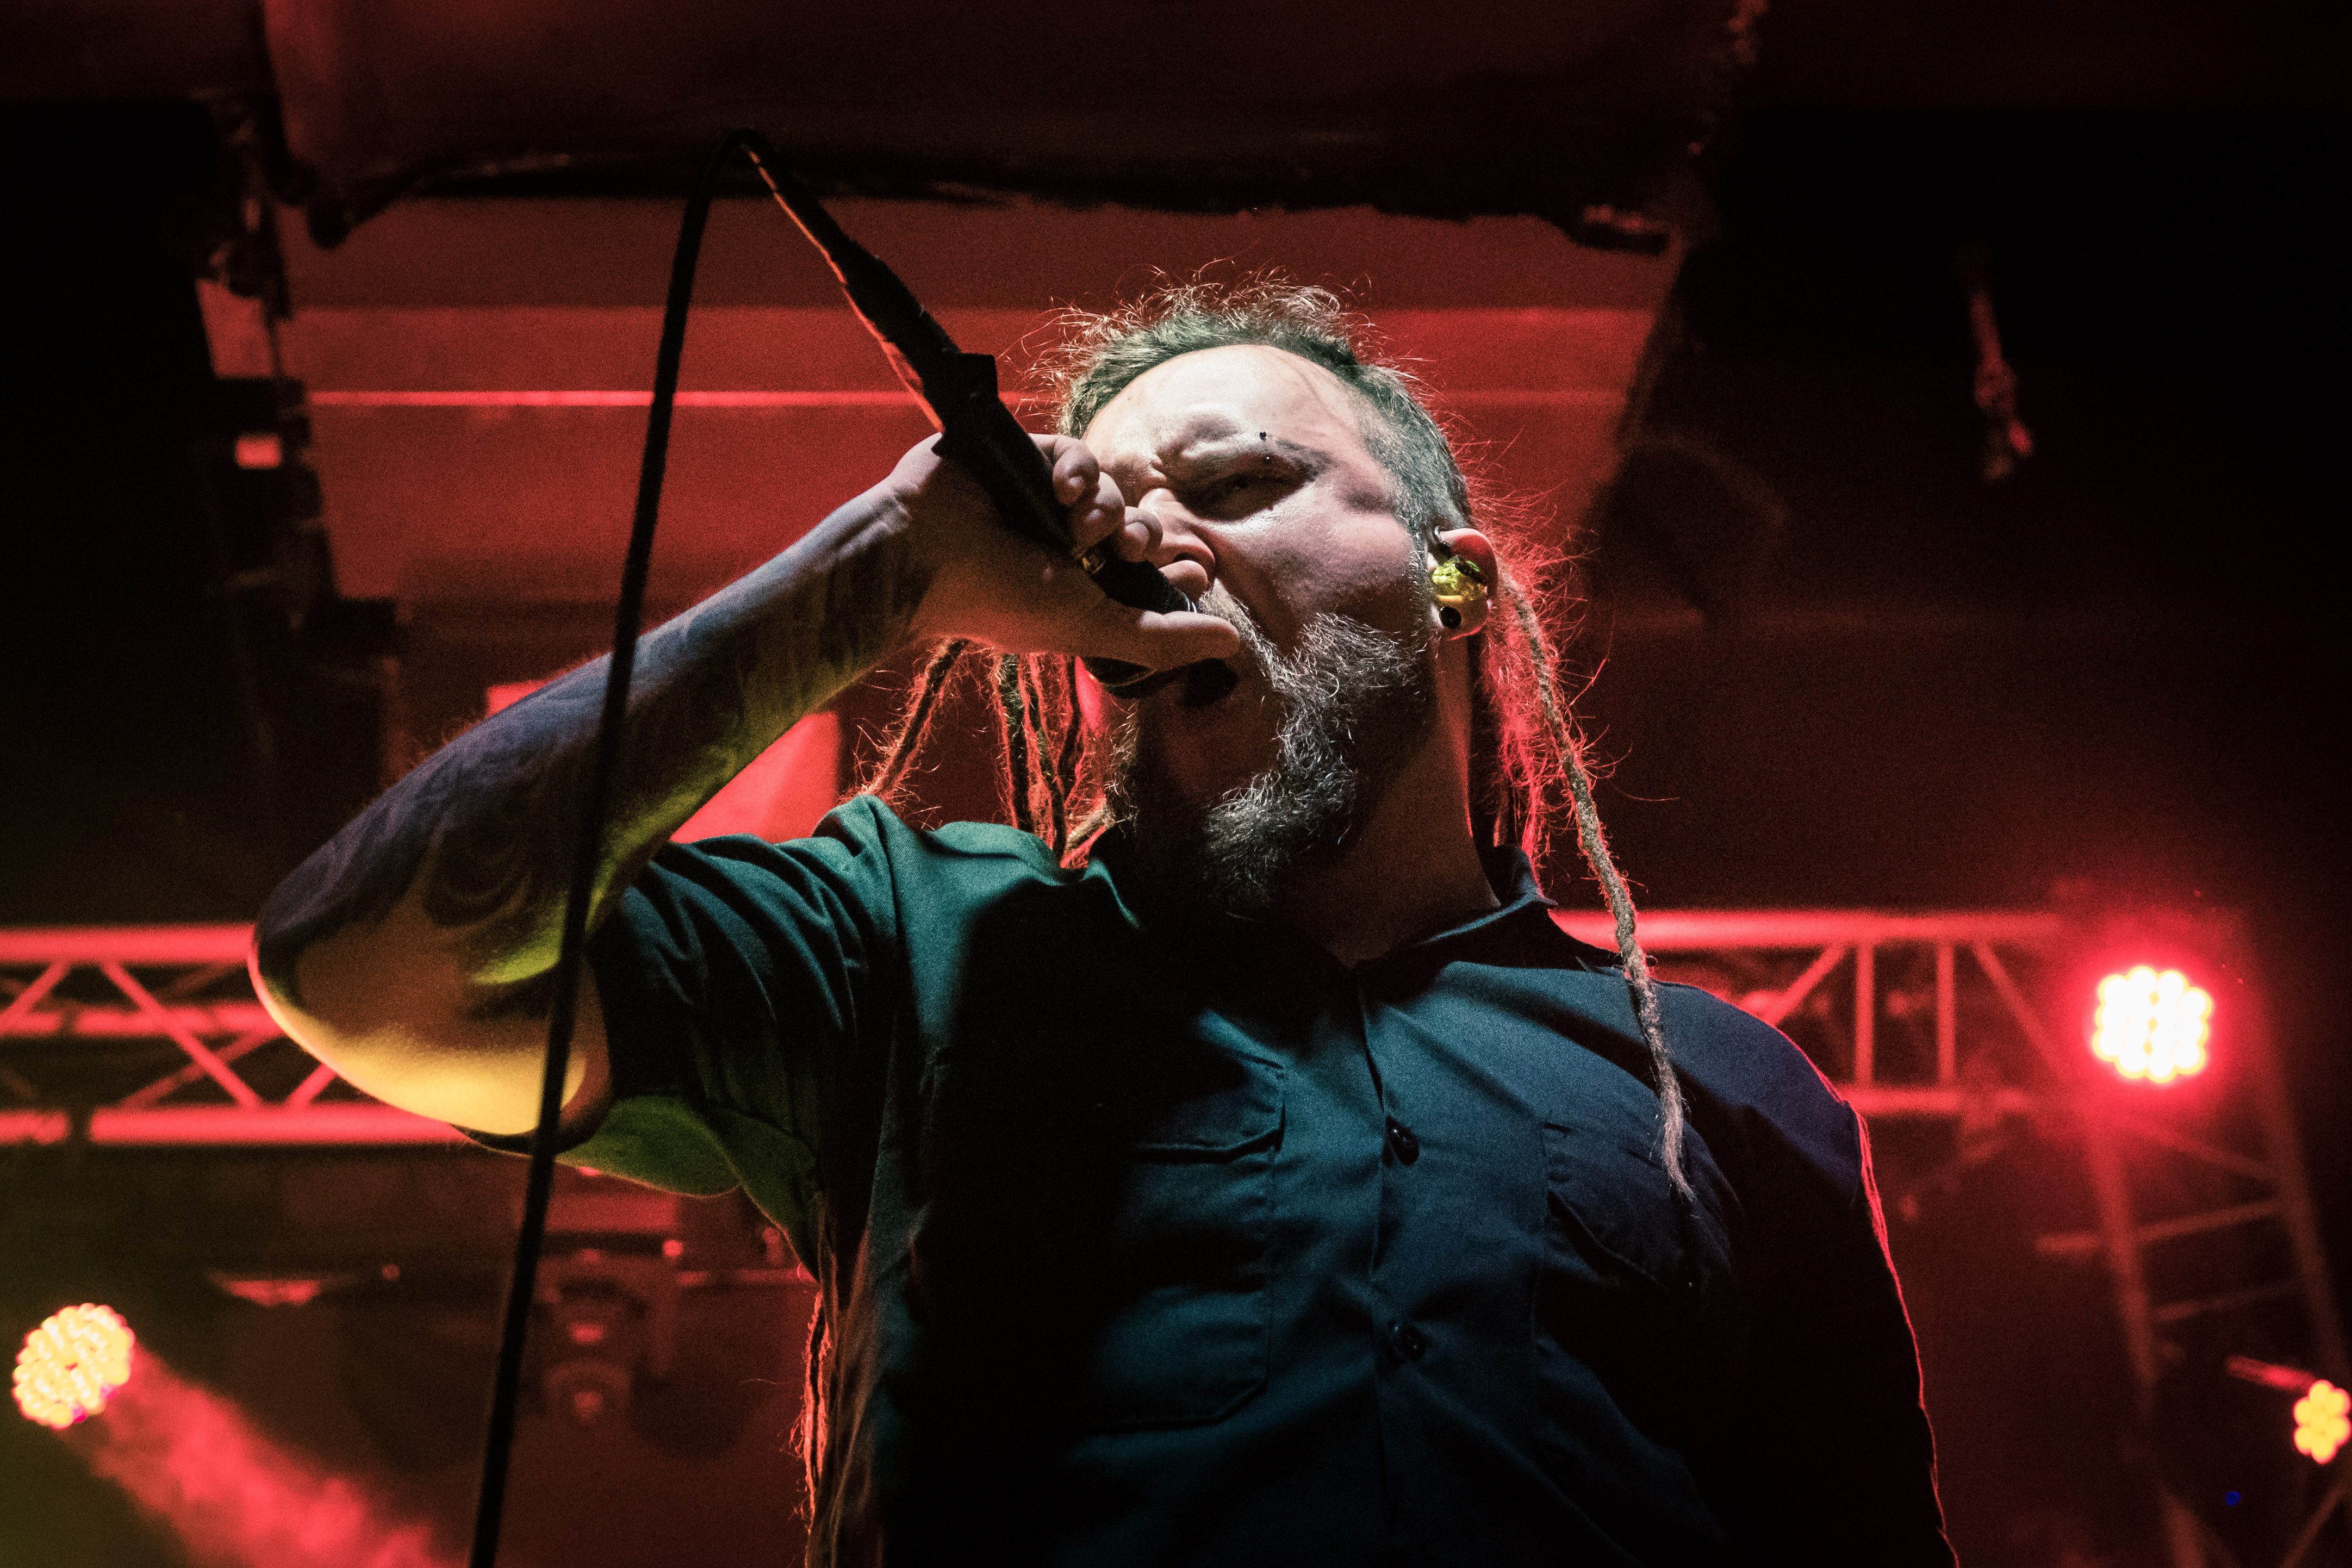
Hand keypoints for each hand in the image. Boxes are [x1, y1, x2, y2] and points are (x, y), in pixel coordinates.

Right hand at [886, 433, 1240, 671]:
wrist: (922, 554)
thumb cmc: (998, 599)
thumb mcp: (1089, 625)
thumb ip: (1160, 638)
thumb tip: (1233, 645)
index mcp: (1082, 587)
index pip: (1150, 573)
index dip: (1177, 568)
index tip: (1194, 569)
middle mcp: (1066, 544)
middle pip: (1138, 527)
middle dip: (1145, 536)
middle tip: (1129, 548)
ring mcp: (1044, 500)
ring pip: (1112, 489)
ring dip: (1107, 505)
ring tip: (1077, 524)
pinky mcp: (1026, 457)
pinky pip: (1078, 452)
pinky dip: (1079, 468)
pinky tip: (1062, 488)